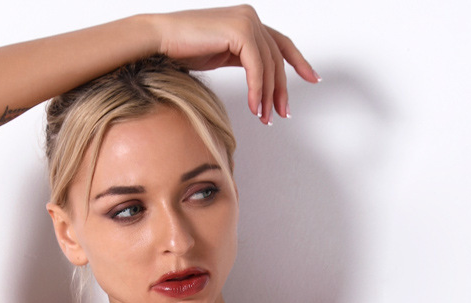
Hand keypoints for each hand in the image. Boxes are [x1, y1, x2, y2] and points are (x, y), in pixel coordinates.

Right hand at [145, 5, 320, 124]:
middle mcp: (249, 17)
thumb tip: (255, 82)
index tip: (312, 78)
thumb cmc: (181, 50)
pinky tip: (254, 108)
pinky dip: (257, 90)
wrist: (159, 41)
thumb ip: (239, 59)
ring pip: (269, 65)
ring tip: (264, 118)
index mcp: (246, 22)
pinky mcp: (239, 30)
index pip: (280, 44)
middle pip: (277, 59)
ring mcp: (246, 21)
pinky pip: (256, 66)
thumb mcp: (219, 56)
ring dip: (268, 95)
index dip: (298, 62)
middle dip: (280, 90)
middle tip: (281, 114)